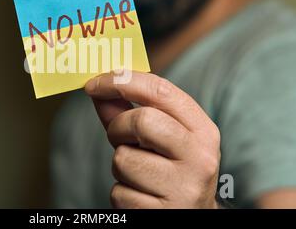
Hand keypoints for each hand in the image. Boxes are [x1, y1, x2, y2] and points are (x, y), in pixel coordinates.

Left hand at [85, 71, 220, 208]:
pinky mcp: (162, 214)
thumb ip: (129, 112)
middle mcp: (200, 157)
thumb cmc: (171, 170)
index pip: (160, 91)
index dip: (121, 81)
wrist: (193, 217)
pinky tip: (141, 196)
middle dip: (118, 128)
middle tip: (119, 138)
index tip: (93, 83)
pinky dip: (122, 192)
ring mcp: (184, 189)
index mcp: (202, 130)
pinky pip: (120, 192)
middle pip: (141, 121)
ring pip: (123, 159)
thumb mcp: (160, 138)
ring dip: (120, 165)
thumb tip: (98, 91)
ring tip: (140, 173)